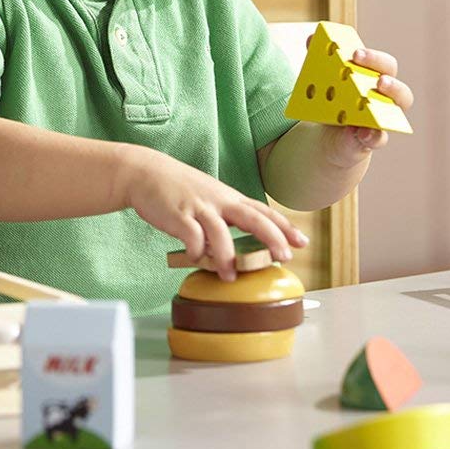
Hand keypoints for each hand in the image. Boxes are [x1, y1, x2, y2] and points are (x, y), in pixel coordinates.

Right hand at [123, 148, 307, 281]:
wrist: (146, 172)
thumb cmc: (180, 190)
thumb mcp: (211, 198)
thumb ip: (226, 219)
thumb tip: (237, 247)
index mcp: (230, 198)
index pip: (264, 212)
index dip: (284, 227)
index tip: (302, 241)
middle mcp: (219, 201)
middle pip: (252, 218)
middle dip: (271, 237)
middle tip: (285, 256)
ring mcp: (198, 207)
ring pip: (219, 232)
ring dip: (226, 255)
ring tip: (231, 275)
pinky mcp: (177, 215)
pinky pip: (190, 235)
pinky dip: (195, 250)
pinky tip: (195, 258)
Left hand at [311, 38, 413, 168]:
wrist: (331, 132)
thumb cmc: (334, 97)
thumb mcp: (326, 78)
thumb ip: (320, 59)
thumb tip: (312, 38)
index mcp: (376, 78)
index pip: (385, 65)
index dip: (374, 58)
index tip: (356, 54)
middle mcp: (385, 99)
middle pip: (398, 88)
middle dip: (388, 82)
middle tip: (376, 80)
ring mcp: (382, 121)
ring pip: (395, 114)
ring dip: (384, 110)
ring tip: (369, 101)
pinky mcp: (372, 139)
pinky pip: (378, 138)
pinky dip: (372, 135)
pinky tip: (360, 132)